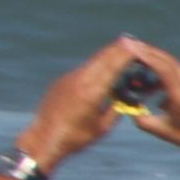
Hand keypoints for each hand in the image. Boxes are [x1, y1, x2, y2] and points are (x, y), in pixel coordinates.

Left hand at [24, 37, 149, 161]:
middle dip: (117, 49)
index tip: (135, 46)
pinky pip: (81, 70)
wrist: (44, 139)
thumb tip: (123, 97)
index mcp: (93, 91)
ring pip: (91, 62)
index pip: (112, 66)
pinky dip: (94, 65)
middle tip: (130, 41)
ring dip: (105, 56)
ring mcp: (68, 79)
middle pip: (102, 58)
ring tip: (118, 50)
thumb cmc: (76, 137)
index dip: (124, 54)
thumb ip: (116, 109)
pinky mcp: (60, 82)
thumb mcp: (103, 127)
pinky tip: (100, 67)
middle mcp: (80, 80)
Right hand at [118, 39, 179, 153]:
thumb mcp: (163, 132)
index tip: (131, 45)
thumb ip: (143, 120)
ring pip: (175, 69)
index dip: (146, 55)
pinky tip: (164, 98)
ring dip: (158, 69)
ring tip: (144, 82)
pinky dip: (170, 81)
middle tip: (132, 44)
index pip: (162, 68)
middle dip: (149, 51)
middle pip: (168, 60)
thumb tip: (129, 110)